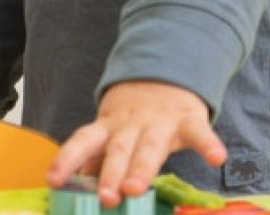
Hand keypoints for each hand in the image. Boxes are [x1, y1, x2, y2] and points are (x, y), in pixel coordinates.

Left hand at [45, 81, 226, 206]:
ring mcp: (160, 121)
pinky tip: (217, 158)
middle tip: (106, 197)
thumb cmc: (134, 116)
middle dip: (111, 173)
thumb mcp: (112, 131)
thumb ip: (97, 158)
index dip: (67, 159)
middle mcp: (131, 125)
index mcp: (108, 127)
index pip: (83, 141)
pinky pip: (200, 133)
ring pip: (150, 147)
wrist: (167, 72)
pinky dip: (208, 145)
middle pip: (119, 149)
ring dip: (143, 168)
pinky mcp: (189, 119)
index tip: (53, 180)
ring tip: (136, 189)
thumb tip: (72, 187)